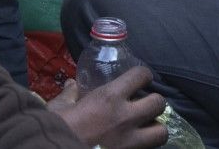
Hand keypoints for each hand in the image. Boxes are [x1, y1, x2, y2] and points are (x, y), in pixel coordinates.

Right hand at [47, 67, 169, 148]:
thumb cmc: (57, 127)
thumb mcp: (60, 107)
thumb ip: (70, 94)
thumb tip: (72, 85)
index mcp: (109, 97)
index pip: (141, 76)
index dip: (143, 76)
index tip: (140, 80)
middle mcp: (126, 117)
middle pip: (159, 103)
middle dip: (154, 103)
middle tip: (144, 106)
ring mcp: (130, 140)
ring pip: (161, 132)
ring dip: (155, 128)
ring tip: (145, 128)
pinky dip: (145, 144)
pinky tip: (135, 141)